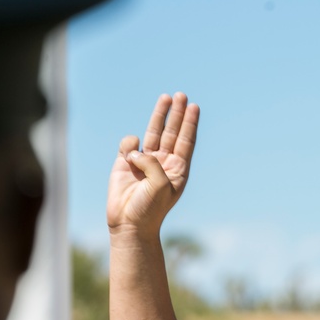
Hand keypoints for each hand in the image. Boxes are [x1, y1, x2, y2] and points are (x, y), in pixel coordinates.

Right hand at [107, 92, 199, 238]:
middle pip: (172, 132)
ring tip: (166, 98)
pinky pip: (129, 144)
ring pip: (154, 132)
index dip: (190, 123)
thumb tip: (136, 149)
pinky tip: (129, 156)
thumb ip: (152, 163)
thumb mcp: (159, 185)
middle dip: (177, 113)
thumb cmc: (150, 208)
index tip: (194, 107)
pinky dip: (130, 144)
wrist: (129, 224)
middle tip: (182, 95)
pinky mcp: (125, 162)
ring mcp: (144, 161)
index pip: (186, 141)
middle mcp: (163, 163)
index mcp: (177, 170)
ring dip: (160, 115)